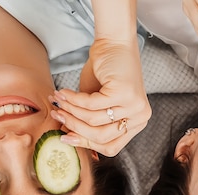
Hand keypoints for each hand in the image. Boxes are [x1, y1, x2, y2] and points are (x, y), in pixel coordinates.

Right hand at [49, 38, 150, 156]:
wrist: (114, 44)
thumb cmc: (105, 73)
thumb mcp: (96, 104)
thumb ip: (86, 123)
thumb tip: (67, 140)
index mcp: (136, 124)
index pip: (110, 147)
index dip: (85, 143)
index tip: (66, 137)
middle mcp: (140, 117)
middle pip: (101, 137)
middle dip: (74, 127)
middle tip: (57, 116)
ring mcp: (135, 106)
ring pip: (93, 121)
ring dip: (71, 111)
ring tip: (57, 102)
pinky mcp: (125, 93)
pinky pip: (91, 105)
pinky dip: (73, 100)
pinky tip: (62, 93)